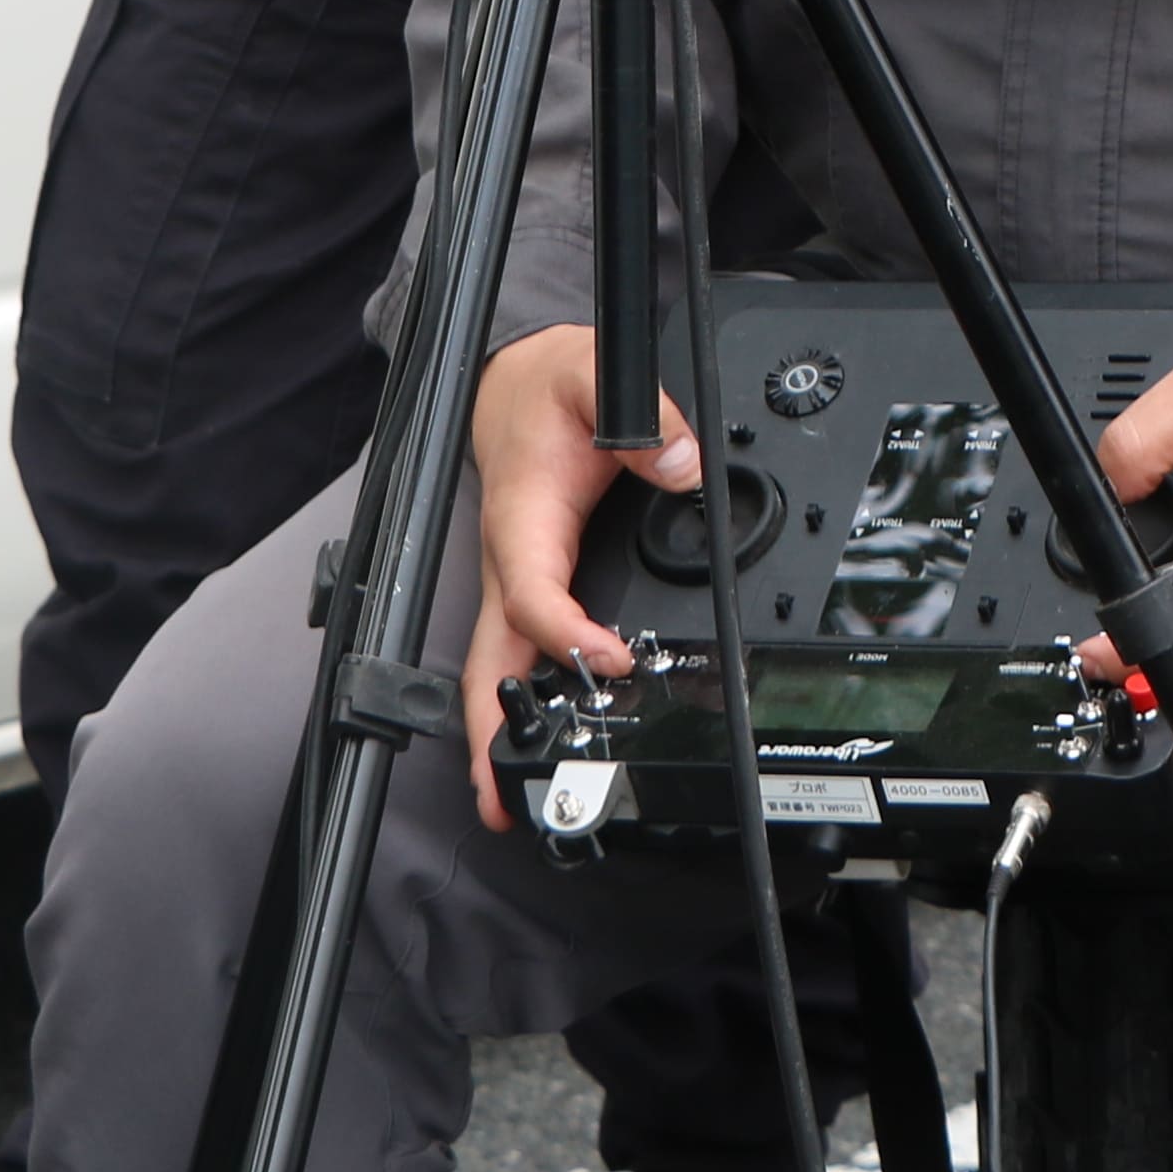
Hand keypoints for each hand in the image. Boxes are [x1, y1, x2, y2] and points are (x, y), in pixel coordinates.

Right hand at [460, 323, 700, 830]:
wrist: (512, 381)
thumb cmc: (542, 387)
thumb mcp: (592, 375)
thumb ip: (641, 416)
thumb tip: (681, 465)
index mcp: (522, 520)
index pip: (534, 595)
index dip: (569, 636)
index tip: (612, 658)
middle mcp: (511, 560)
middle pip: (491, 659)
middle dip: (492, 730)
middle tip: (505, 796)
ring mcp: (515, 578)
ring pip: (498, 664)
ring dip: (498, 727)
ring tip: (508, 794)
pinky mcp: (527, 582)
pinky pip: (521, 645)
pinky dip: (522, 695)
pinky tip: (541, 731)